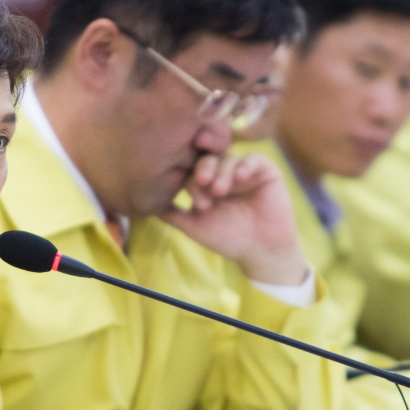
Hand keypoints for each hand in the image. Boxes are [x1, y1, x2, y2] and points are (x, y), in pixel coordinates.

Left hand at [160, 152, 309, 285]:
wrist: (260, 251)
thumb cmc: (228, 239)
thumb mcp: (194, 226)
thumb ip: (172, 213)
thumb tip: (145, 203)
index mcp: (207, 183)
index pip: (193, 171)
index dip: (193, 182)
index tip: (198, 203)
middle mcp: (224, 173)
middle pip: (209, 159)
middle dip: (204, 170)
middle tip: (204, 184)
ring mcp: (244, 170)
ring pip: (228, 158)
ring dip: (222, 172)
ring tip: (221, 191)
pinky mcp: (265, 170)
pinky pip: (253, 159)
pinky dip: (245, 165)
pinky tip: (240, 177)